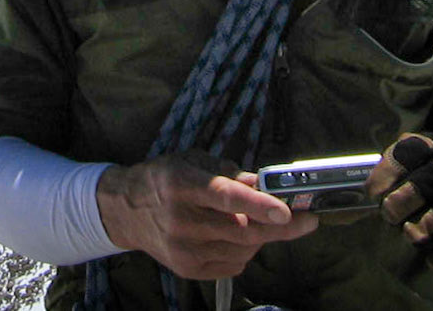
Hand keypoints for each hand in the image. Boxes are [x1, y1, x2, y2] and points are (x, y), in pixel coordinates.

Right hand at [95, 151, 318, 281]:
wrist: (126, 211)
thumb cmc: (164, 179)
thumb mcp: (192, 162)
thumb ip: (229, 173)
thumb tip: (265, 182)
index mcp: (181, 184)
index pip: (224, 196)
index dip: (257, 204)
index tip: (286, 210)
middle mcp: (182, 220)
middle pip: (243, 229)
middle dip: (280, 225)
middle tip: (306, 219)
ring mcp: (185, 250)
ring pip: (244, 248)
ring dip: (260, 235)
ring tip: (254, 220)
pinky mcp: (189, 270)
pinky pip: (235, 264)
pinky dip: (245, 250)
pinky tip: (235, 235)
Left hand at [367, 133, 432, 272]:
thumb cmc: (417, 180)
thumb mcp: (399, 169)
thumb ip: (382, 182)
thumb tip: (354, 206)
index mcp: (428, 147)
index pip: (412, 150)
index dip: (390, 171)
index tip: (374, 194)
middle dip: (410, 195)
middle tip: (390, 215)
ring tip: (412, 235)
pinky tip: (432, 260)